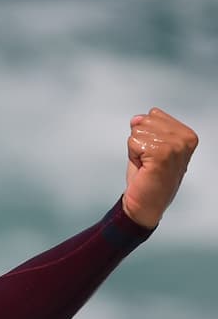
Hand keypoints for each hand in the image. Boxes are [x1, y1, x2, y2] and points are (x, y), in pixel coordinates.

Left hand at [122, 108, 198, 227]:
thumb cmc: (148, 177)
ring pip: (138, 131)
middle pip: (145, 121)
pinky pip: (133, 141)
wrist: (145, 204)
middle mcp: (185, 138)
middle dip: (139, 141)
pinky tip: (144, 168)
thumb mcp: (148, 145)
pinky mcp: (162, 153)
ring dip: (136, 150)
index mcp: (187, 134)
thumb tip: (136, 118)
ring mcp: (175, 145)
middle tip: (148, 160)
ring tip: (146, 164)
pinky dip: (132, 155)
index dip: (145, 135)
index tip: (153, 154)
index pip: (153, 115)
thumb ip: (146, 127)